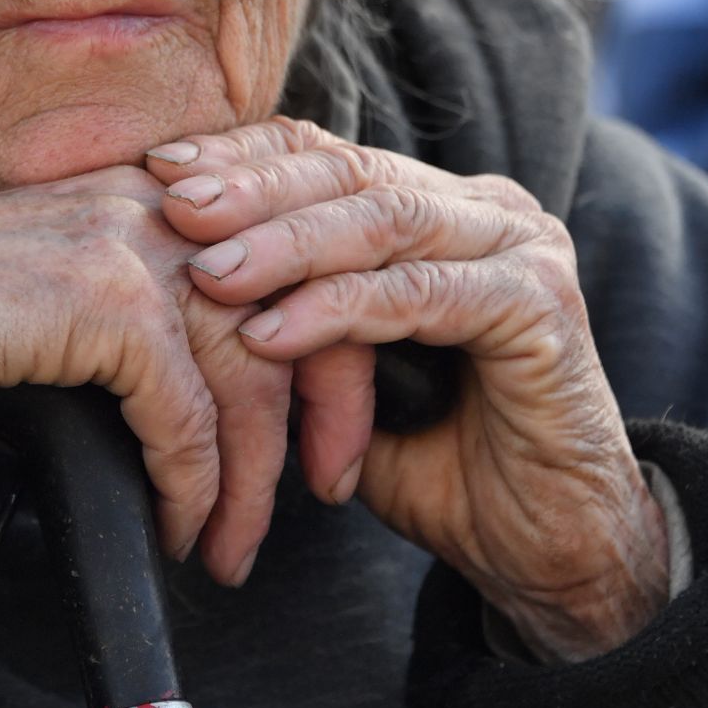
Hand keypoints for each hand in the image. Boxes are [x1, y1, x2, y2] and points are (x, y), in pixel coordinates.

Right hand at [0, 167, 290, 584]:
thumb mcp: (56, 293)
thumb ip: (131, 318)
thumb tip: (197, 413)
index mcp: (143, 192)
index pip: (279, 251)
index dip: (321, 332)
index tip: (325, 414)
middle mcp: (150, 203)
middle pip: (290, 307)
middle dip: (322, 409)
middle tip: (322, 489)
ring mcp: (132, 243)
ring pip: (249, 372)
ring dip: (250, 478)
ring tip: (233, 545)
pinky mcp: (108, 298)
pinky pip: (187, 415)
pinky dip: (194, 486)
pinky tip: (181, 527)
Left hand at [146, 118, 669, 658]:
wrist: (546, 554)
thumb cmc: (441, 465)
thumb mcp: (342, 375)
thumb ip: (291, 312)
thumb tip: (179, 275)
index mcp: (443, 207)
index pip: (331, 153)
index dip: (246, 157)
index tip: (160, 169)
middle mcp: (488, 210)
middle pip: (352, 171)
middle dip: (253, 189)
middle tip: (173, 209)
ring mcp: (522, 249)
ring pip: (383, 221)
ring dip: (286, 245)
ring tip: (209, 275)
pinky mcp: (540, 306)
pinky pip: (419, 293)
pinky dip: (338, 310)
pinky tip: (270, 334)